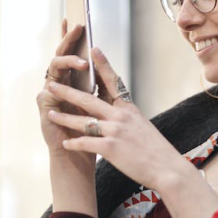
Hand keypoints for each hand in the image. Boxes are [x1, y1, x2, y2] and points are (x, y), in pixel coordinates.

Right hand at [37, 18, 94, 165]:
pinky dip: (58, 87)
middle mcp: (59, 84)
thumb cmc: (91, 130)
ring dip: (68, 62)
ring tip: (82, 61)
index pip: (71, 53)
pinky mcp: (45, 108)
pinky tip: (63, 84)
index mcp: (72, 80)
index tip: (76, 17)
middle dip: (69, 39)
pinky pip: (48, 91)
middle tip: (79, 25)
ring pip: (54, 69)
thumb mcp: (100, 101)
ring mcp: (49, 94)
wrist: (80, 156)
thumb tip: (104, 58)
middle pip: (62, 55)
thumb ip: (100, 81)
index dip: (71, 36)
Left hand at [46, 47, 187, 190]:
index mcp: (129, 109)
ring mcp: (115, 131)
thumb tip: (118, 113)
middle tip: (52, 85)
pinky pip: (86, 143)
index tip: (93, 49)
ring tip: (50, 114)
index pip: (113, 82)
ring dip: (64, 118)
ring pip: (83, 121)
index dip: (103, 65)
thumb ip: (128, 118)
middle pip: (88, 100)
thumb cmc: (156, 151)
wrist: (167, 168)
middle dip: (68, 92)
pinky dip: (74, 143)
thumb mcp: (143, 126)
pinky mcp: (110, 148)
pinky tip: (65, 144)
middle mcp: (121, 116)